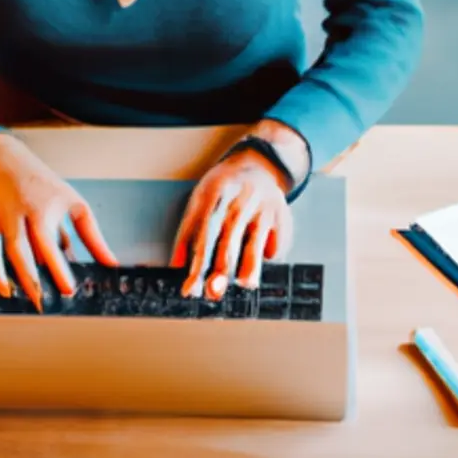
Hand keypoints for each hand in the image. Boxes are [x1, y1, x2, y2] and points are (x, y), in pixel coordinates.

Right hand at [0, 132, 117, 309]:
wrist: (9, 166)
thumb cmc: (46, 187)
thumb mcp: (75, 205)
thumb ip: (92, 236)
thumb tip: (110, 263)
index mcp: (43, 208)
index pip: (50, 242)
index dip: (58, 267)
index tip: (68, 289)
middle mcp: (21, 214)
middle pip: (24, 249)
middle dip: (34, 278)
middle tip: (46, 303)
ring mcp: (3, 219)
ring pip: (8, 252)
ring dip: (18, 278)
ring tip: (33, 300)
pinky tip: (5, 288)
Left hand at [169, 148, 292, 300]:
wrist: (257, 165)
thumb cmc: (221, 190)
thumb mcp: (200, 200)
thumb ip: (188, 233)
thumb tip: (176, 268)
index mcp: (214, 194)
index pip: (203, 233)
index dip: (197, 263)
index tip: (190, 289)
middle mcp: (239, 200)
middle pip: (228, 239)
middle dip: (220, 269)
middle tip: (212, 292)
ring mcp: (262, 207)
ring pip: (254, 243)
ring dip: (249, 267)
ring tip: (244, 285)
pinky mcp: (281, 216)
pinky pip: (274, 244)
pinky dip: (267, 258)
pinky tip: (258, 266)